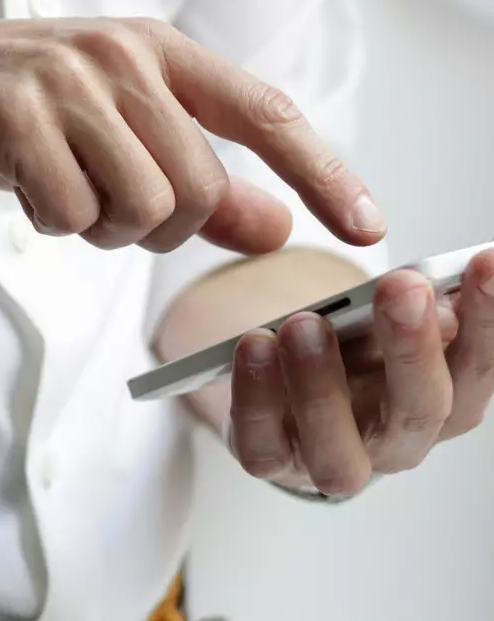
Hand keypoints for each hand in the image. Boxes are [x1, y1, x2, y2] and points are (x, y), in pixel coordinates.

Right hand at [0, 17, 384, 253]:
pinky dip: (49, 223)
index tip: (364, 226)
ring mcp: (64, 79)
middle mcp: (117, 52)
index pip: (263, 112)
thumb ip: (191, 176)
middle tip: (95, 204)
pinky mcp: (12, 115)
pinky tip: (16, 187)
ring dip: (98, 227)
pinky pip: (73, 214)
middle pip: (200, 188)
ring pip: (143, 208)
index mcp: (150, 46)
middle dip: (155, 226)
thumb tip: (275, 226)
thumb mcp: (100, 134)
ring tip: (52, 190)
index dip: (322, 172)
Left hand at [227, 249, 493, 496]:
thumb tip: (434, 290)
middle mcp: (398, 441)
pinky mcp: (271, 461)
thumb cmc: (347, 350)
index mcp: (442, 400)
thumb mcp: (382, 320)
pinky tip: (254, 346)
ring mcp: (334, 459)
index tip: (486, 262)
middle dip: (412, 345)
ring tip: (304, 324)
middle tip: (401, 287)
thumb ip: (411, 308)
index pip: (477, 366)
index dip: (487, 318)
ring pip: (339, 447)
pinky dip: (255, 396)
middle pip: (419, 409)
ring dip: (322, 383)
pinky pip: (262, 444)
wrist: (282, 390)